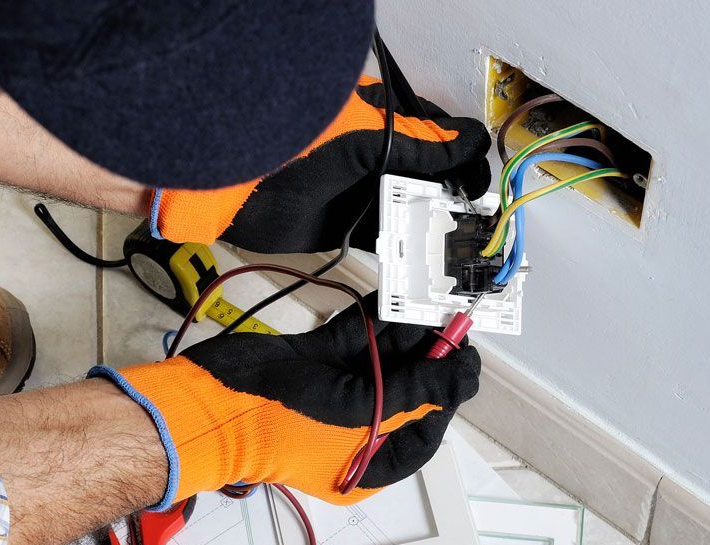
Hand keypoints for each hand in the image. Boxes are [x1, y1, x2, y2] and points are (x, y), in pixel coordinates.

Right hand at [92, 295, 480, 506]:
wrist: (210, 402)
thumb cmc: (283, 422)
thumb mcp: (359, 413)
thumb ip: (415, 391)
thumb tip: (463, 376)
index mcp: (369, 462)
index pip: (425, 428)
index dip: (449, 394)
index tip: (467, 359)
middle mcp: (356, 429)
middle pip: (405, 389)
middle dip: (427, 356)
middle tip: (452, 321)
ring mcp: (334, 393)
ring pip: (380, 359)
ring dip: (404, 333)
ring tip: (432, 302)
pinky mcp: (313, 362)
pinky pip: (352, 340)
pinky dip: (373, 321)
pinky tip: (396, 299)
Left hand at [152, 77, 490, 252]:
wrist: (229, 185)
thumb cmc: (293, 146)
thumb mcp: (363, 141)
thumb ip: (419, 146)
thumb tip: (471, 143)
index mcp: (382, 119)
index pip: (439, 137)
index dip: (463, 162)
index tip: (481, 189)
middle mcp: (375, 154)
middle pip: (428, 179)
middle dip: (452, 200)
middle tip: (474, 226)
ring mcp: (358, 190)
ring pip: (409, 210)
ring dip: (432, 229)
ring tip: (457, 249)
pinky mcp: (340, 224)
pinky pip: (382, 237)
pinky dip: (403, 250)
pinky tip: (423, 260)